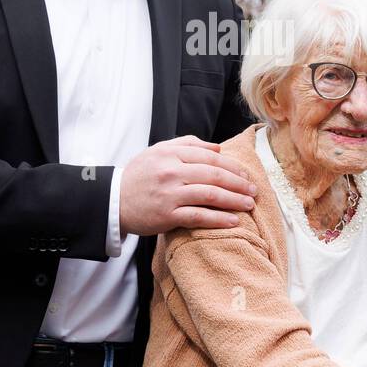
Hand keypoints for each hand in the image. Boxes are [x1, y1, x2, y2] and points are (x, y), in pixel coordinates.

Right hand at [119, 136, 256, 236]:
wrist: (113, 200)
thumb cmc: (139, 175)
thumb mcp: (158, 151)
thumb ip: (188, 145)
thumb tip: (217, 148)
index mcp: (171, 153)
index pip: (210, 157)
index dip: (232, 165)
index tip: (246, 173)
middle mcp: (171, 171)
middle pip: (214, 174)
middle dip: (238, 182)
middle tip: (253, 189)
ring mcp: (169, 193)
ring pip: (210, 194)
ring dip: (234, 200)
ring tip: (249, 204)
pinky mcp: (167, 215)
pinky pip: (199, 216)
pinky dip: (218, 219)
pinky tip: (233, 221)